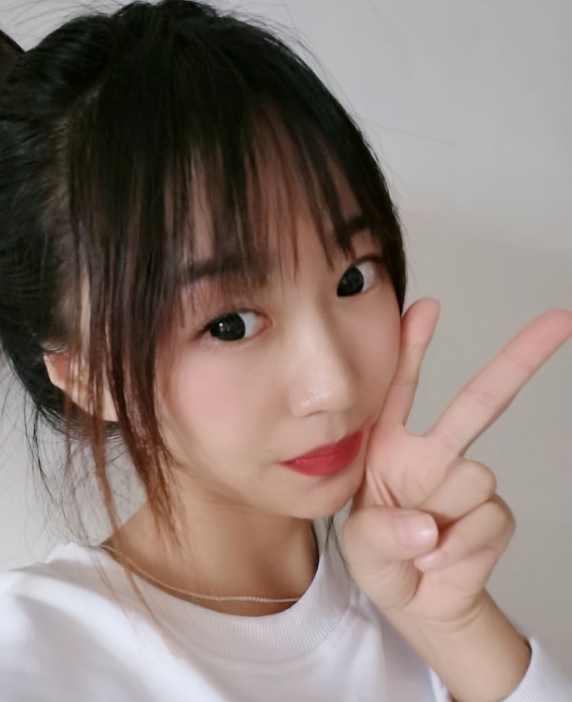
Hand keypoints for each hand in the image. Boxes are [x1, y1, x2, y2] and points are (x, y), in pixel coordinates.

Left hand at [343, 300, 571, 628]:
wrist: (414, 603)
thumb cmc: (379, 560)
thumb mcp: (358, 545)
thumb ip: (380, 533)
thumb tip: (427, 526)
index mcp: (392, 447)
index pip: (400, 390)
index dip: (411, 347)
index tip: (424, 306)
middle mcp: (433, 456)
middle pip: (480, 402)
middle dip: (518, 359)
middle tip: (559, 320)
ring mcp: (465, 483)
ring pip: (473, 476)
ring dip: (442, 517)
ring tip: (416, 542)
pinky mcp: (493, 516)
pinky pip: (485, 519)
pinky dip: (457, 549)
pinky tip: (437, 558)